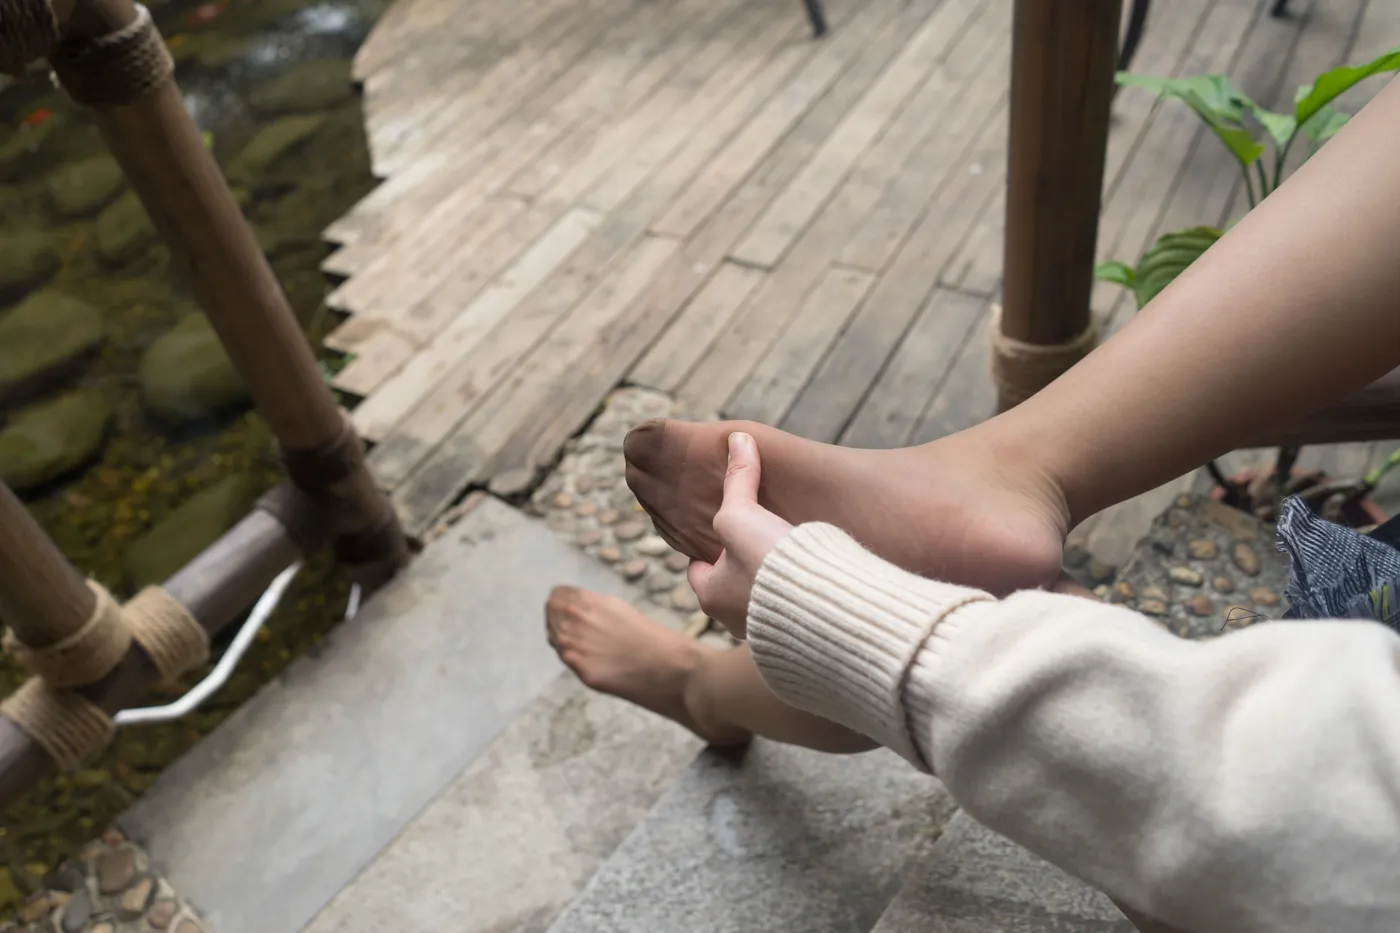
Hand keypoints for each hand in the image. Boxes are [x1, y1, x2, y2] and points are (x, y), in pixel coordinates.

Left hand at [687, 432, 793, 637]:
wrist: (825, 607)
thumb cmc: (771, 565)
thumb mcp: (744, 514)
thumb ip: (739, 479)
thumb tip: (736, 439)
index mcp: (711, 596)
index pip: (698, 569)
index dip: (709, 547)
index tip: (726, 532)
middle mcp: (733, 621)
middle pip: (730, 585)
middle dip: (742, 565)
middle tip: (759, 542)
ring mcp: (767, 634)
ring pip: (761, 600)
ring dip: (771, 583)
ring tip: (790, 557)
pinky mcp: (799, 637)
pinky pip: (791, 614)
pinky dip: (797, 597)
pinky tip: (813, 579)